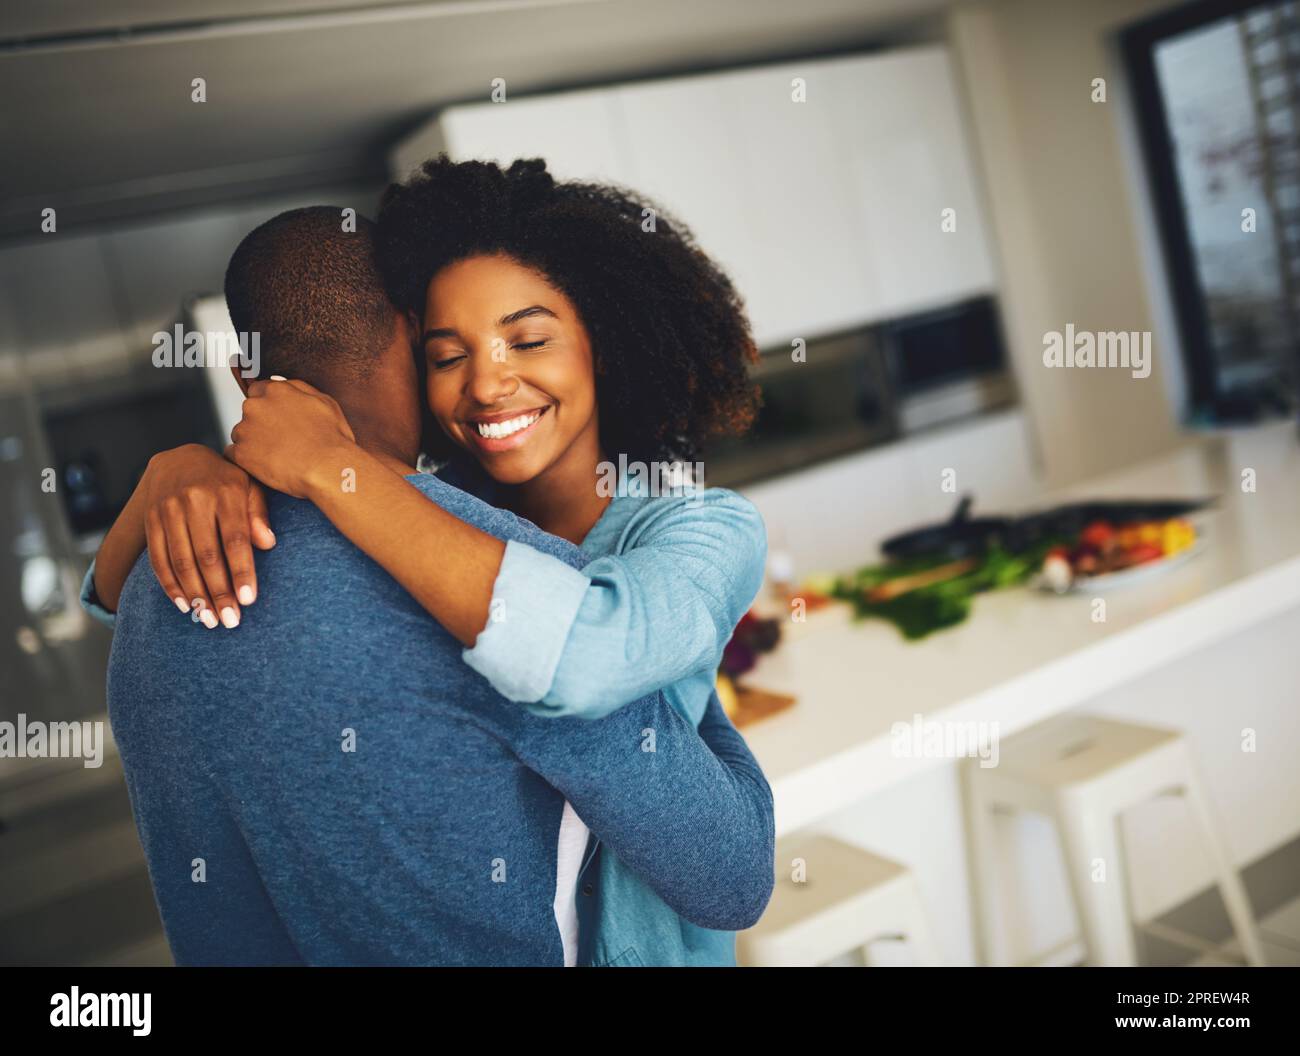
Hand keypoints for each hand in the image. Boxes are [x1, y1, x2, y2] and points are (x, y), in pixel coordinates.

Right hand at [138, 444, 275, 627]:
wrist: (178, 459)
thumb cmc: (225, 481)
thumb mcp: (249, 487)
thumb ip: (258, 514)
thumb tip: (268, 544)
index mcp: (226, 491)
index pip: (235, 538)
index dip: (241, 571)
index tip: (248, 600)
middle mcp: (194, 499)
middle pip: (207, 555)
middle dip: (219, 592)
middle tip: (230, 621)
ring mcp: (168, 509)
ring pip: (181, 561)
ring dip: (196, 595)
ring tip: (210, 620)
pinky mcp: (151, 520)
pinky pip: (158, 558)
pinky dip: (171, 586)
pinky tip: (185, 605)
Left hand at [227, 378, 355, 499]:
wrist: (327, 468)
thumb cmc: (332, 439)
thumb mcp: (324, 401)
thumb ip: (298, 388)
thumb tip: (284, 383)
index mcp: (275, 390)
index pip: (258, 391)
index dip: (268, 406)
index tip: (276, 419)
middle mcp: (255, 406)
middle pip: (249, 412)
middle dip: (260, 423)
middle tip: (281, 440)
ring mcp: (245, 430)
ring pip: (241, 434)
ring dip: (254, 442)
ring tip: (278, 455)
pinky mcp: (240, 454)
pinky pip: (234, 454)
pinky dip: (247, 460)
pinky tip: (266, 465)